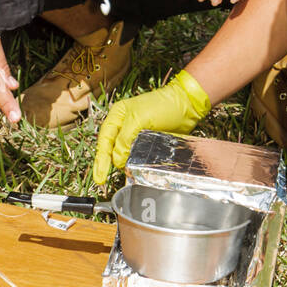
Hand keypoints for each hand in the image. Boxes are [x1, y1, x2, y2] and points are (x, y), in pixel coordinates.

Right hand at [93, 69, 210, 181]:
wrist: (187, 105)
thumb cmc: (163, 106)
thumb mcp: (140, 119)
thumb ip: (125, 139)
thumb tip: (116, 160)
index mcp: (118, 116)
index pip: (104, 139)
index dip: (101, 159)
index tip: (99, 176)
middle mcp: (123, 125)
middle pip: (110, 148)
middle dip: (105, 164)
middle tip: (102, 180)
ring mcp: (136, 134)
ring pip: (123, 154)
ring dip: (120, 165)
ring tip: (118, 178)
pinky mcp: (148, 142)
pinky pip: (137, 156)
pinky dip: (133, 165)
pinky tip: (132, 173)